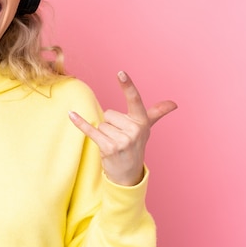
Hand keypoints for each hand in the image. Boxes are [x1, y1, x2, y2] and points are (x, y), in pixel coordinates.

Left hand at [69, 71, 176, 185]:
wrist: (128, 174)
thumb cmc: (136, 145)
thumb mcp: (146, 128)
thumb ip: (157, 113)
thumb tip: (174, 103)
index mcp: (142, 122)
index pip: (134, 100)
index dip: (127, 86)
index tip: (120, 73)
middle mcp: (134, 130)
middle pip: (110, 114)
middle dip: (111, 124)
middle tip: (119, 137)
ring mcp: (122, 141)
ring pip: (102, 123)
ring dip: (104, 133)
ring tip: (114, 144)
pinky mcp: (108, 148)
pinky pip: (91, 130)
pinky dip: (80, 123)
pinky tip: (71, 114)